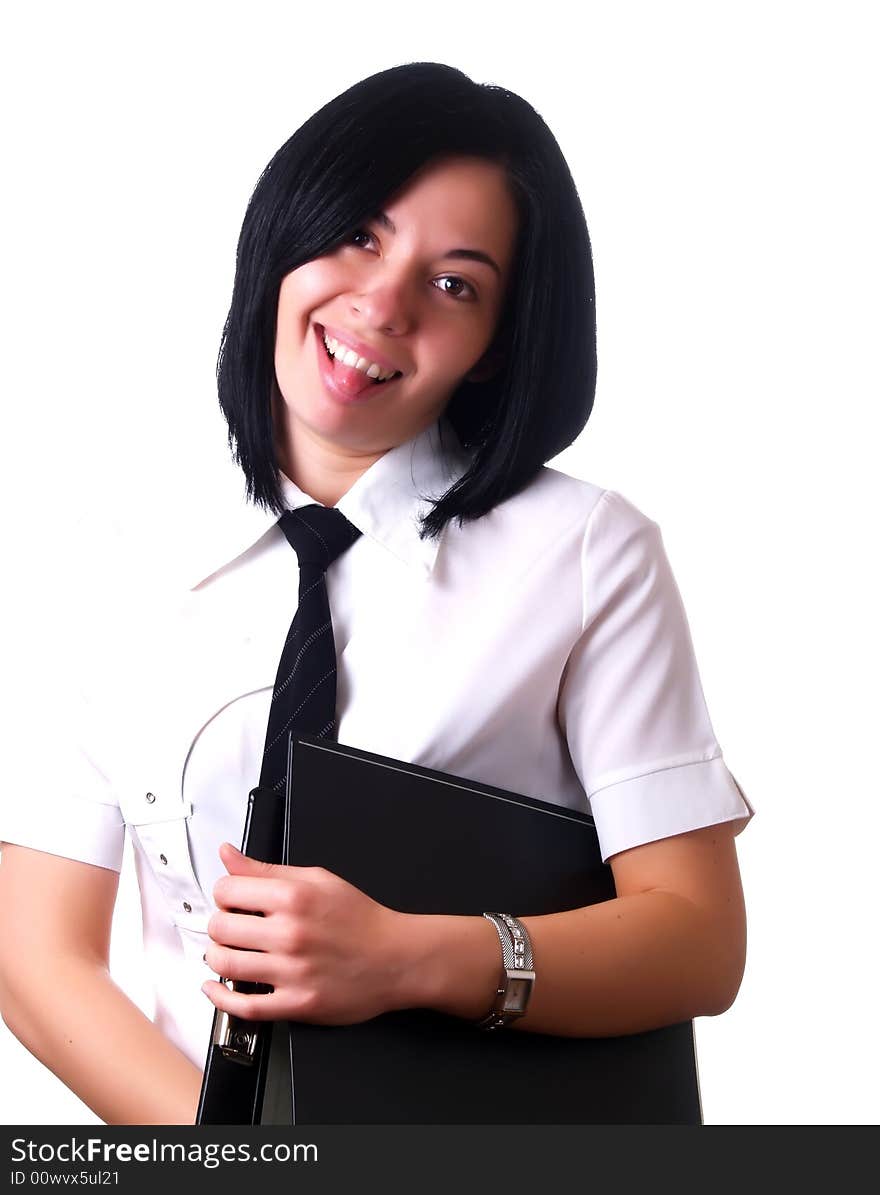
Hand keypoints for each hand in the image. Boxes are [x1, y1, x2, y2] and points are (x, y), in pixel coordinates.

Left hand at [201, 843, 413, 1024]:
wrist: (397, 958)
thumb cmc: (360, 919)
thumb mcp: (318, 879)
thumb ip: (267, 869)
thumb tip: (229, 855)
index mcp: (294, 897)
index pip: (227, 890)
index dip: (224, 894)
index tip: (230, 900)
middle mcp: (291, 933)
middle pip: (220, 927)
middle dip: (219, 925)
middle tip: (230, 927)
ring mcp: (293, 971)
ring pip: (225, 964)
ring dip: (216, 957)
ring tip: (226, 953)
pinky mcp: (297, 1003)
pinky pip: (243, 1006)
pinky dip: (220, 997)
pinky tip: (216, 988)